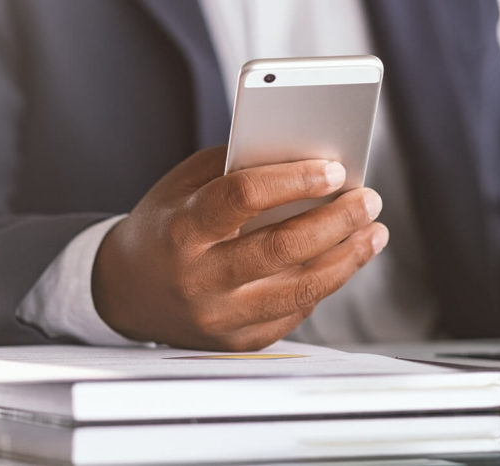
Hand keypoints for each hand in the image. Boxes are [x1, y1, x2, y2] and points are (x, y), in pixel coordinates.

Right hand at [91, 147, 387, 350]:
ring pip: (300, 290)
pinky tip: (341, 260)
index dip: (293, 179)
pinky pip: (294, 313)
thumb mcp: (185, 185)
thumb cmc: (165, 226)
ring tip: (373, 232)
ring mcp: (218, 318)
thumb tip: (305, 156)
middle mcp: (198, 279)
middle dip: (336, 220)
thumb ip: (237, 168)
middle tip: (368, 199)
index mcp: (182, 230)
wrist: (126, 291)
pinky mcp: (237, 342)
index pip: (242, 198)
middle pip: (281, 248)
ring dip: (347, 258)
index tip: (333, 167)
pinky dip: (324, 284)